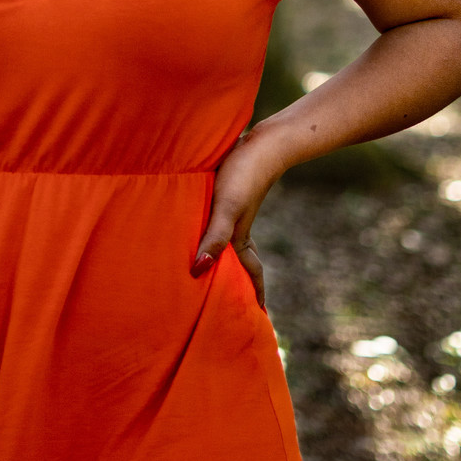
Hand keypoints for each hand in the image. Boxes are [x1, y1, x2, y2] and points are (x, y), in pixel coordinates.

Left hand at [190, 125, 285, 304]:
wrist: (261, 143)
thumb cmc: (243, 175)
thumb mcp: (226, 207)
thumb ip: (214, 237)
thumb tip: (199, 270)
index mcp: (240, 238)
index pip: (250, 274)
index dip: (254, 295)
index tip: (260, 317)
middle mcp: (237, 228)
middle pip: (239, 262)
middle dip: (238, 282)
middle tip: (231, 302)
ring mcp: (232, 211)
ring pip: (226, 242)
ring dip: (222, 257)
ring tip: (210, 269)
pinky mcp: (226, 194)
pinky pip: (217, 223)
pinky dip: (211, 232)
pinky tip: (199, 226)